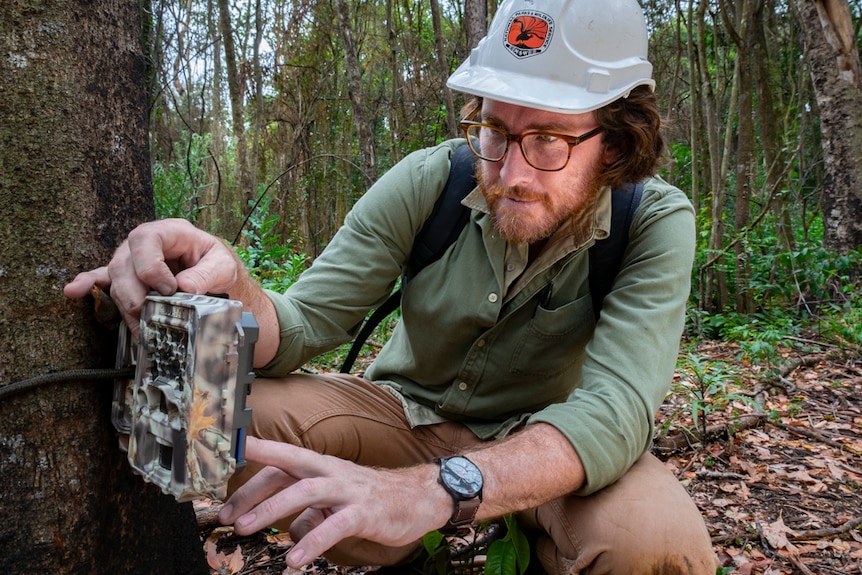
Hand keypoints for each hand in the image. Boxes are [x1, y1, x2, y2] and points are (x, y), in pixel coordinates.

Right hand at [63, 219, 239, 333]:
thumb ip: (207, 275)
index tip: (168, 289)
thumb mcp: (222, 265)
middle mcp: (145, 242)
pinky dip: (88, 285)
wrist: (213, 270)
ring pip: (116, 279)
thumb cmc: (215, 262)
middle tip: (150, 313)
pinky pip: (102, 277)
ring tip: (139, 325)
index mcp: (170, 231)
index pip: (146, 240)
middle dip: (135, 293)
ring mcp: (132, 258)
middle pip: (124, 264)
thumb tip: (184, 289)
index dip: (151, 267)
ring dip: (125, 304)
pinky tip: (74, 290)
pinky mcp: (127, 275)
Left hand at [218, 437, 448, 567]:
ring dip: (273, 510)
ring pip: (307, 491)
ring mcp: (348, 490)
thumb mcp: (335, 501)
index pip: (282, 459)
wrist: (420, 497)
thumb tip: (287, 531)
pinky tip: (295, 559)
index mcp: (322, 466)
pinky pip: (334, 525)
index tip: (223, 462)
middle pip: (288, 470)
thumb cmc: (372, 499)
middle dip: (254, 489)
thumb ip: (309, 512)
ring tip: (249, 531)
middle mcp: (332, 472)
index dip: (253, 462)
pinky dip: (312, 541)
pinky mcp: (365, 512)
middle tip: (228, 516)